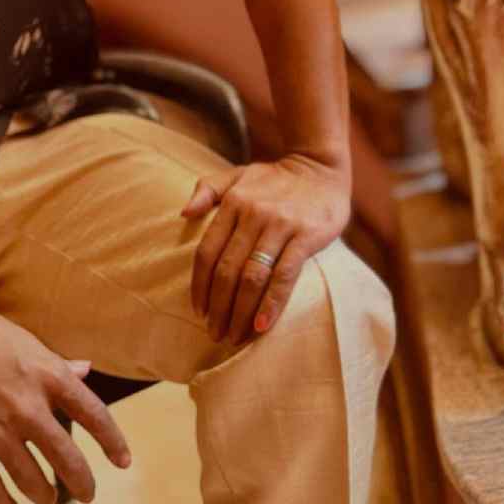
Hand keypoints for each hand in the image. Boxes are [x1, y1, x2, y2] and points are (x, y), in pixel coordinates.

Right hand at [0, 282, 130, 503]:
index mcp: (48, 375)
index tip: (123, 461)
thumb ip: (57, 364)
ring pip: (32, 480)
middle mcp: (28, 407)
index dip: (113, 442)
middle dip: (82, 482)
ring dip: (44, 494)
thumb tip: (85, 372)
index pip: (94, 415)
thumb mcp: (26, 341)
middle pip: (67, 458)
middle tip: (88, 493)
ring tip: (49, 497)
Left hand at [181, 154, 349, 344]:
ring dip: (240, 312)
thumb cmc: (275, 178)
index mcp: (233, 202)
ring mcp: (280, 225)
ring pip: (252, 277)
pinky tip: (261, 326)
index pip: (207, 252)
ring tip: (234, 336)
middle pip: (227, 270)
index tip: (198, 311)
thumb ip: (209, 190)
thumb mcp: (238, 175)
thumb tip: (183, 213)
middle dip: (218, 307)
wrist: (320, 166)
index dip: (199, 286)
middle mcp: (253, 214)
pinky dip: (271, 303)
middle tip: (215, 333)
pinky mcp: (306, 236)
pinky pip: (284, 276)